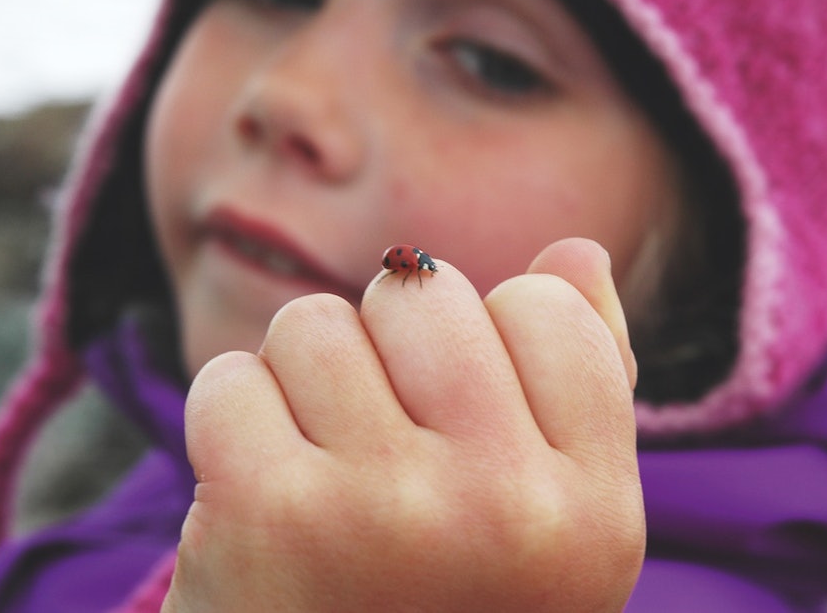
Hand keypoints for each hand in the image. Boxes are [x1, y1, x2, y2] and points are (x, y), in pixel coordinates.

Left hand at [163, 238, 643, 611]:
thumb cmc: (443, 609)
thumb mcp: (548, 531)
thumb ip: (581, 386)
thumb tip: (578, 249)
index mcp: (596, 511)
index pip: (544, 307)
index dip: (486, 350)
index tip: (462, 431)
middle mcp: (508, 509)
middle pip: (424, 294)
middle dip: (388, 354)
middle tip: (382, 459)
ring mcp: (387, 509)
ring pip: (316, 325)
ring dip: (302, 392)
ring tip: (322, 483)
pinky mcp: (268, 513)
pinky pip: (230, 378)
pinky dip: (231, 432)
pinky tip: (257, 507)